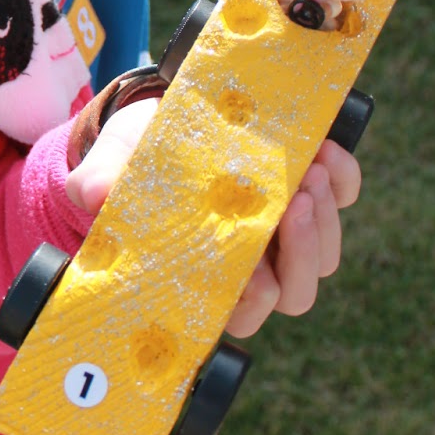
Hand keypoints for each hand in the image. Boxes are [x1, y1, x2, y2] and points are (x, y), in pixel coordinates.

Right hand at [66, 112, 358, 338]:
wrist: (158, 120)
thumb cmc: (132, 158)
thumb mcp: (111, 164)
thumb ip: (99, 181)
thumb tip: (91, 192)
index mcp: (206, 277)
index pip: (243, 313)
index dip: (254, 298)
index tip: (253, 266)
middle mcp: (252, 266)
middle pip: (296, 292)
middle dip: (302, 251)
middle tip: (293, 199)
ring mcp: (285, 233)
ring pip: (324, 253)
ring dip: (324, 216)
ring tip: (307, 167)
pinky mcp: (308, 192)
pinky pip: (343, 199)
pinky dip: (343, 179)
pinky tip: (325, 149)